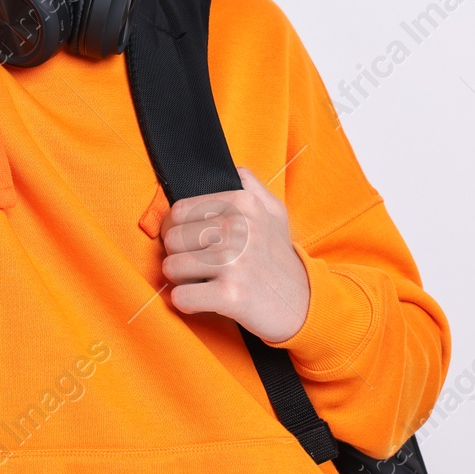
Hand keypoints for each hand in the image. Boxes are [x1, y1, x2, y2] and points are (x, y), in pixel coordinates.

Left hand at [160, 166, 311, 343]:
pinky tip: (205, 301)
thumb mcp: (274, 212)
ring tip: (205, 282)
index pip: (178, 211)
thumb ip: (250, 185)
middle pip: (171, 239)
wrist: (303, 304)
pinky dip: (187, 303)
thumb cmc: (279, 257)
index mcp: (244, 203)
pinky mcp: (231, 295)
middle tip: (201, 266)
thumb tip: (231, 169)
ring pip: (170, 267)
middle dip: (179, 256)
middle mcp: (239, 228)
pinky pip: (181, 297)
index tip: (195, 244)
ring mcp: (234, 262)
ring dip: (182, 280)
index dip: (179, 230)